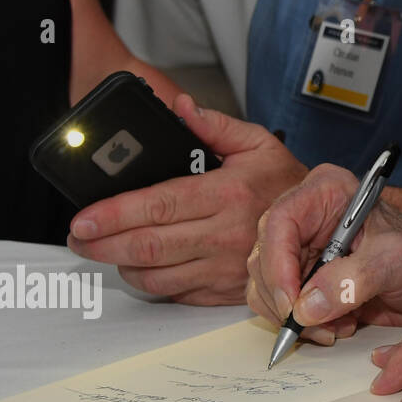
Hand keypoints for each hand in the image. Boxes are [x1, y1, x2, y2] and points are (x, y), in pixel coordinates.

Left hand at [66, 94, 307, 304]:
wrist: (322, 225)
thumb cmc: (287, 184)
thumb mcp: (257, 143)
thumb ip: (214, 125)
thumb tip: (180, 108)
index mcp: (228, 194)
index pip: (158, 207)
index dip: (113, 215)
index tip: (83, 219)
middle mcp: (226, 234)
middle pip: (147, 246)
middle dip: (102, 244)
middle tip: (79, 238)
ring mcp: (226, 268)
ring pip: (155, 275)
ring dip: (121, 265)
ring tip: (107, 249)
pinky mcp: (226, 291)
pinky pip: (176, 293)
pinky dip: (151, 281)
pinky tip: (143, 264)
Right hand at [246, 164, 401, 347]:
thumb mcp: (398, 261)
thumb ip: (354, 280)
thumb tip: (306, 306)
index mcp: (328, 192)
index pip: (281, 221)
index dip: (278, 264)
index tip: (293, 304)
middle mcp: (307, 217)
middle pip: (265, 257)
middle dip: (286, 299)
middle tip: (315, 326)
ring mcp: (302, 250)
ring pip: (265, 286)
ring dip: (295, 317)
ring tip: (338, 327)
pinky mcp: (305, 281)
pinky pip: (281, 305)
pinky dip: (302, 324)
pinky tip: (337, 327)